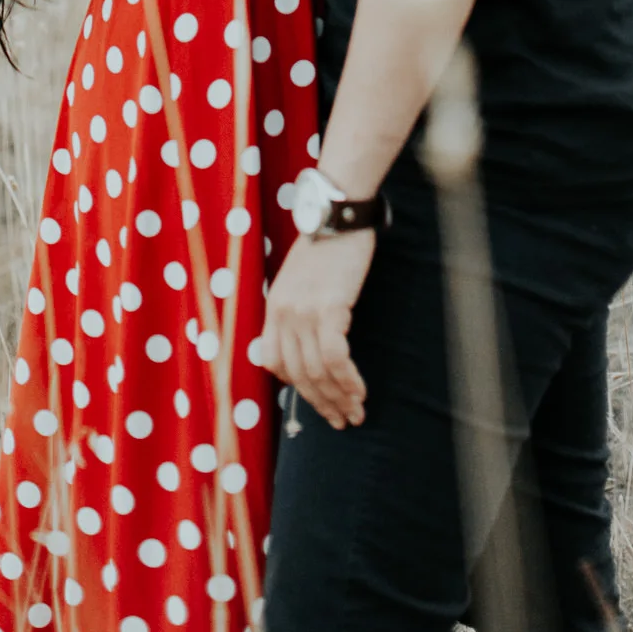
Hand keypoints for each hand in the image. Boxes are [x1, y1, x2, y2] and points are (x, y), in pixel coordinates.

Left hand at [251, 229, 374, 429]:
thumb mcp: (300, 277)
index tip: (317, 396)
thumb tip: (310, 338)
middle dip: (320, 403)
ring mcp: (303, 312)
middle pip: (297, 374)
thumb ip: (298, 307)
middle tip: (342, 420)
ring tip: (356, 413)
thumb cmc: (327, 242)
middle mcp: (283, 313)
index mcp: (274, 307)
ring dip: (339, 398)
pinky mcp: (328, 309)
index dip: (294, 385)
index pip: (272, 362)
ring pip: (317, 372)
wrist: (338, 211)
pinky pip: (335, 359)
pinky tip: (360, 391)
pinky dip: (348, 380)